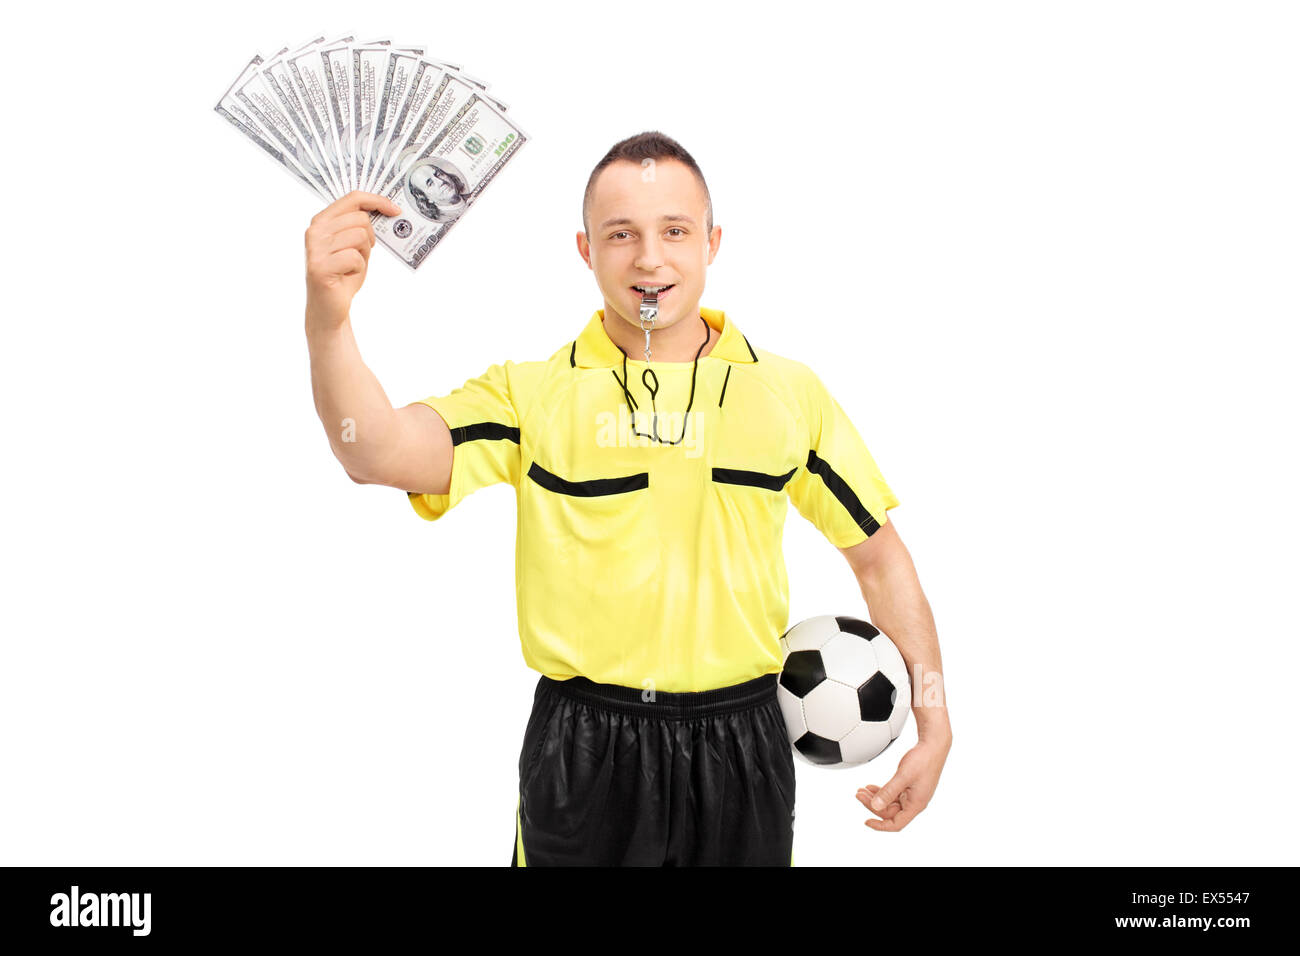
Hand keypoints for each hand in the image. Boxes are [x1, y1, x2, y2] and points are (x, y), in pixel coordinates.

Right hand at [304, 190, 401, 329]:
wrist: (329, 307)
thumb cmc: (343, 275)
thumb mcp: (353, 245)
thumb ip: (360, 226)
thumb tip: (387, 210)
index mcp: (321, 221)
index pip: (352, 198)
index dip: (377, 201)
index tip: (395, 210)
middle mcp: (315, 231)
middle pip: (360, 219)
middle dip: (369, 238)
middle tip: (361, 255)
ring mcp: (315, 248)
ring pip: (360, 236)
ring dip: (363, 255)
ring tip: (351, 266)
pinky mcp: (320, 266)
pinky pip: (355, 257)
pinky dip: (358, 269)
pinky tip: (347, 275)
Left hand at [856, 733, 950, 830]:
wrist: (933, 745)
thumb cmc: (923, 760)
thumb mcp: (903, 776)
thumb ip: (888, 792)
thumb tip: (875, 806)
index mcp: (916, 804)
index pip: (896, 824)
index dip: (880, 825)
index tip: (866, 822)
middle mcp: (914, 802)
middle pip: (890, 812)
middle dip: (872, 805)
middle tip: (858, 794)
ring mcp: (912, 794)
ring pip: (889, 803)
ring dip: (875, 797)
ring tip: (861, 790)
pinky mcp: (909, 786)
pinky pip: (892, 794)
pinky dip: (881, 791)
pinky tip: (870, 787)